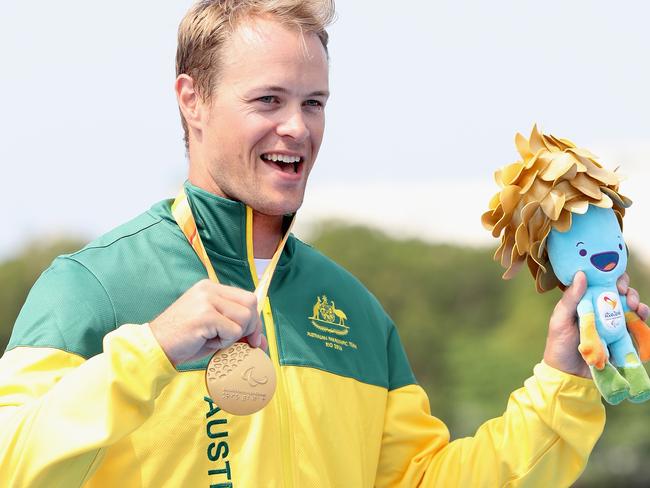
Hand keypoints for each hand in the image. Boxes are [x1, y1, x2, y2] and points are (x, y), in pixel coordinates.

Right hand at [149, 280, 267, 366]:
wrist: (155, 347)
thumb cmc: (184, 341)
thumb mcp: (214, 332)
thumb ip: (237, 331)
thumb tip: (261, 341)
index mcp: (210, 288)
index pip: (247, 297)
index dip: (254, 319)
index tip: (251, 337)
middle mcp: (209, 289)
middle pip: (250, 303)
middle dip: (251, 327)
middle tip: (242, 343)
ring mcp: (206, 300)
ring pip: (244, 318)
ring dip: (234, 336)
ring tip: (214, 340)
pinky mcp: (205, 315)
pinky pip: (232, 331)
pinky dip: (224, 342)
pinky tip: (207, 341)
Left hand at [543, 271, 648, 377]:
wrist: (570, 374)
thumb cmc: (560, 345)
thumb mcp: (560, 320)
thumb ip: (571, 298)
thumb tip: (581, 274)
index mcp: (584, 300)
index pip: (599, 281)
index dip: (609, 275)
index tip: (612, 278)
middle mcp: (600, 308)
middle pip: (618, 290)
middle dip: (626, 287)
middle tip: (624, 293)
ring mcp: (613, 322)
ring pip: (630, 305)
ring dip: (636, 301)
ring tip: (634, 306)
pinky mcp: (623, 336)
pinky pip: (637, 324)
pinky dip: (643, 317)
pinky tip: (641, 315)